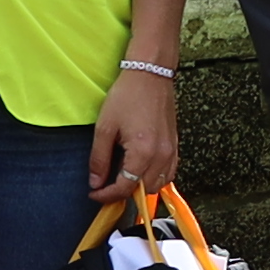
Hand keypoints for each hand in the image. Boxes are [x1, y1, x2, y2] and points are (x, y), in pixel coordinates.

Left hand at [87, 63, 180, 198]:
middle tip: (106, 185)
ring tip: (122, 178)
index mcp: (143, 152)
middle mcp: (161, 155)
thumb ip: (99, 159)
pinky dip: (155, 177)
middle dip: (123, 192)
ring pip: (158, 184)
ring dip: (140, 186)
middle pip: (143, 190)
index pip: (125, 187)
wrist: (151, 74)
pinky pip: (169, 172)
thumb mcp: (105, 127)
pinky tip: (141, 171)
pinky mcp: (174, 144)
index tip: (94, 193)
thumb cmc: (127, 95)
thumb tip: (95, 183)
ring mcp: (171, 151)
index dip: (107, 195)